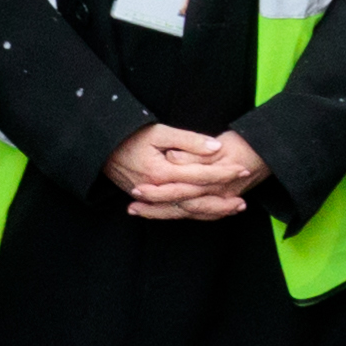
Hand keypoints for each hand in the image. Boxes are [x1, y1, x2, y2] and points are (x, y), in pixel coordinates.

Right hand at [108, 123, 262, 220]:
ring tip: (232, 210)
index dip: (222, 173)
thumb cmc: (130, 134)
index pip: (200, 176)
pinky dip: (193, 213)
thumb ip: (189, 141)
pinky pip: (174, 211)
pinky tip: (207, 212)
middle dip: (221, 200)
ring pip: (186, 210)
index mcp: (162, 172)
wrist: (101, 146)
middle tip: (243, 201)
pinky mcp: (148, 199)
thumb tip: (215, 147)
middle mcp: (158, 189)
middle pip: (196, 200)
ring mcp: (152, 197)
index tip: (242, 169)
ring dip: (210, 211)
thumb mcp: (159, 132)